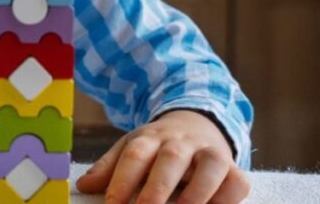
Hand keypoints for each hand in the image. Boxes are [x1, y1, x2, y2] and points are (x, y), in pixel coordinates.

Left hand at [75, 110, 249, 203]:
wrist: (196, 124)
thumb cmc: (157, 147)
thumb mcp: (132, 149)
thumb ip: (109, 168)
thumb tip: (83, 186)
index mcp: (151, 137)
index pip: (135, 154)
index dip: (122, 179)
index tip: (112, 203)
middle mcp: (181, 142)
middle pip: (171, 159)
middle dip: (158, 188)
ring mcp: (210, 153)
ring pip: (210, 166)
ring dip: (196, 193)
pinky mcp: (233, 168)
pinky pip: (236, 181)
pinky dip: (226, 198)